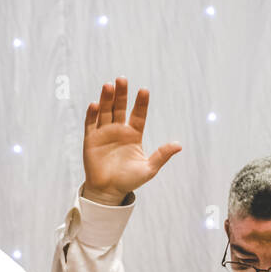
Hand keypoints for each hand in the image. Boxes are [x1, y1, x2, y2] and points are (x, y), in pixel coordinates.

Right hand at [82, 77, 181, 205]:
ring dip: (106, 98)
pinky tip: (95, 104)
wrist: (109, 192)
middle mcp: (119, 130)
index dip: (141, 103)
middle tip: (122, 79)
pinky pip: (91, 124)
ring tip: (108, 85)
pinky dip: (92, 114)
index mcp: (133, 135)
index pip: (138, 114)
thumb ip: (161, 156)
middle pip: (119, 107)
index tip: (144, 91)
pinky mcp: (91, 139)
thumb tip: (179, 145)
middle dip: (121, 94)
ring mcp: (104, 133)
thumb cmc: (129, 181)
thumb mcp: (149, 169)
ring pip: (105, 111)